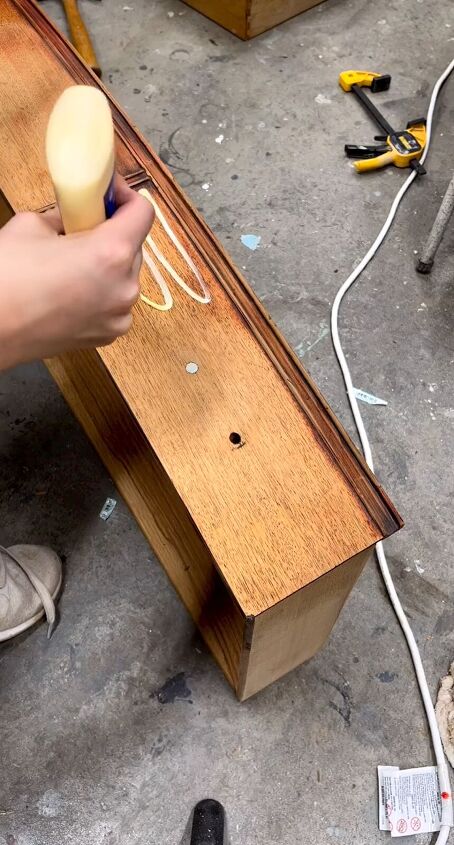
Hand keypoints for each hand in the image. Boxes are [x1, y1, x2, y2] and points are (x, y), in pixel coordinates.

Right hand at [0, 175, 153, 370]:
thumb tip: (76, 216)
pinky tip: (73, 290)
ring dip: (108, 265)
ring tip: (73, 263)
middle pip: (134, 246)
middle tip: (84, 227)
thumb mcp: (33, 225)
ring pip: (125, 277)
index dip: (127, 197)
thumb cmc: (7, 278)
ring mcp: (119, 315)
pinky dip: (102, 292)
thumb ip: (66, 216)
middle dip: (113, 233)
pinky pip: (115, 303)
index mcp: (111, 254)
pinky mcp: (109, 334)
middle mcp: (124, 287)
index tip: (110, 195)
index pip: (143, 213)